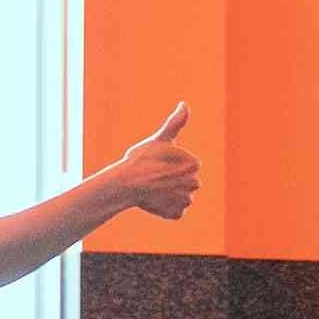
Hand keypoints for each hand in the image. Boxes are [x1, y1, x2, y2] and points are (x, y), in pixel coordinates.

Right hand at [108, 103, 198, 219]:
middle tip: (154, 175)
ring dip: (169, 194)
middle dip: (172, 179)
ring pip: (181, 196)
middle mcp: (195, 183)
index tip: (159, 163)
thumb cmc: (141, 159)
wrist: (124, 184)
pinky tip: (154, 200)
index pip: (189, 165)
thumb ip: (176, 123)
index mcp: (194, 164)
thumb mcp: (159, 139)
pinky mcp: (177, 214)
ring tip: (154, 188)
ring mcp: (186, 200)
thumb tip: (185, 104)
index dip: (172, 164)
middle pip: (186, 181)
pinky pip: (175, 210)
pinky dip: (165, 208)